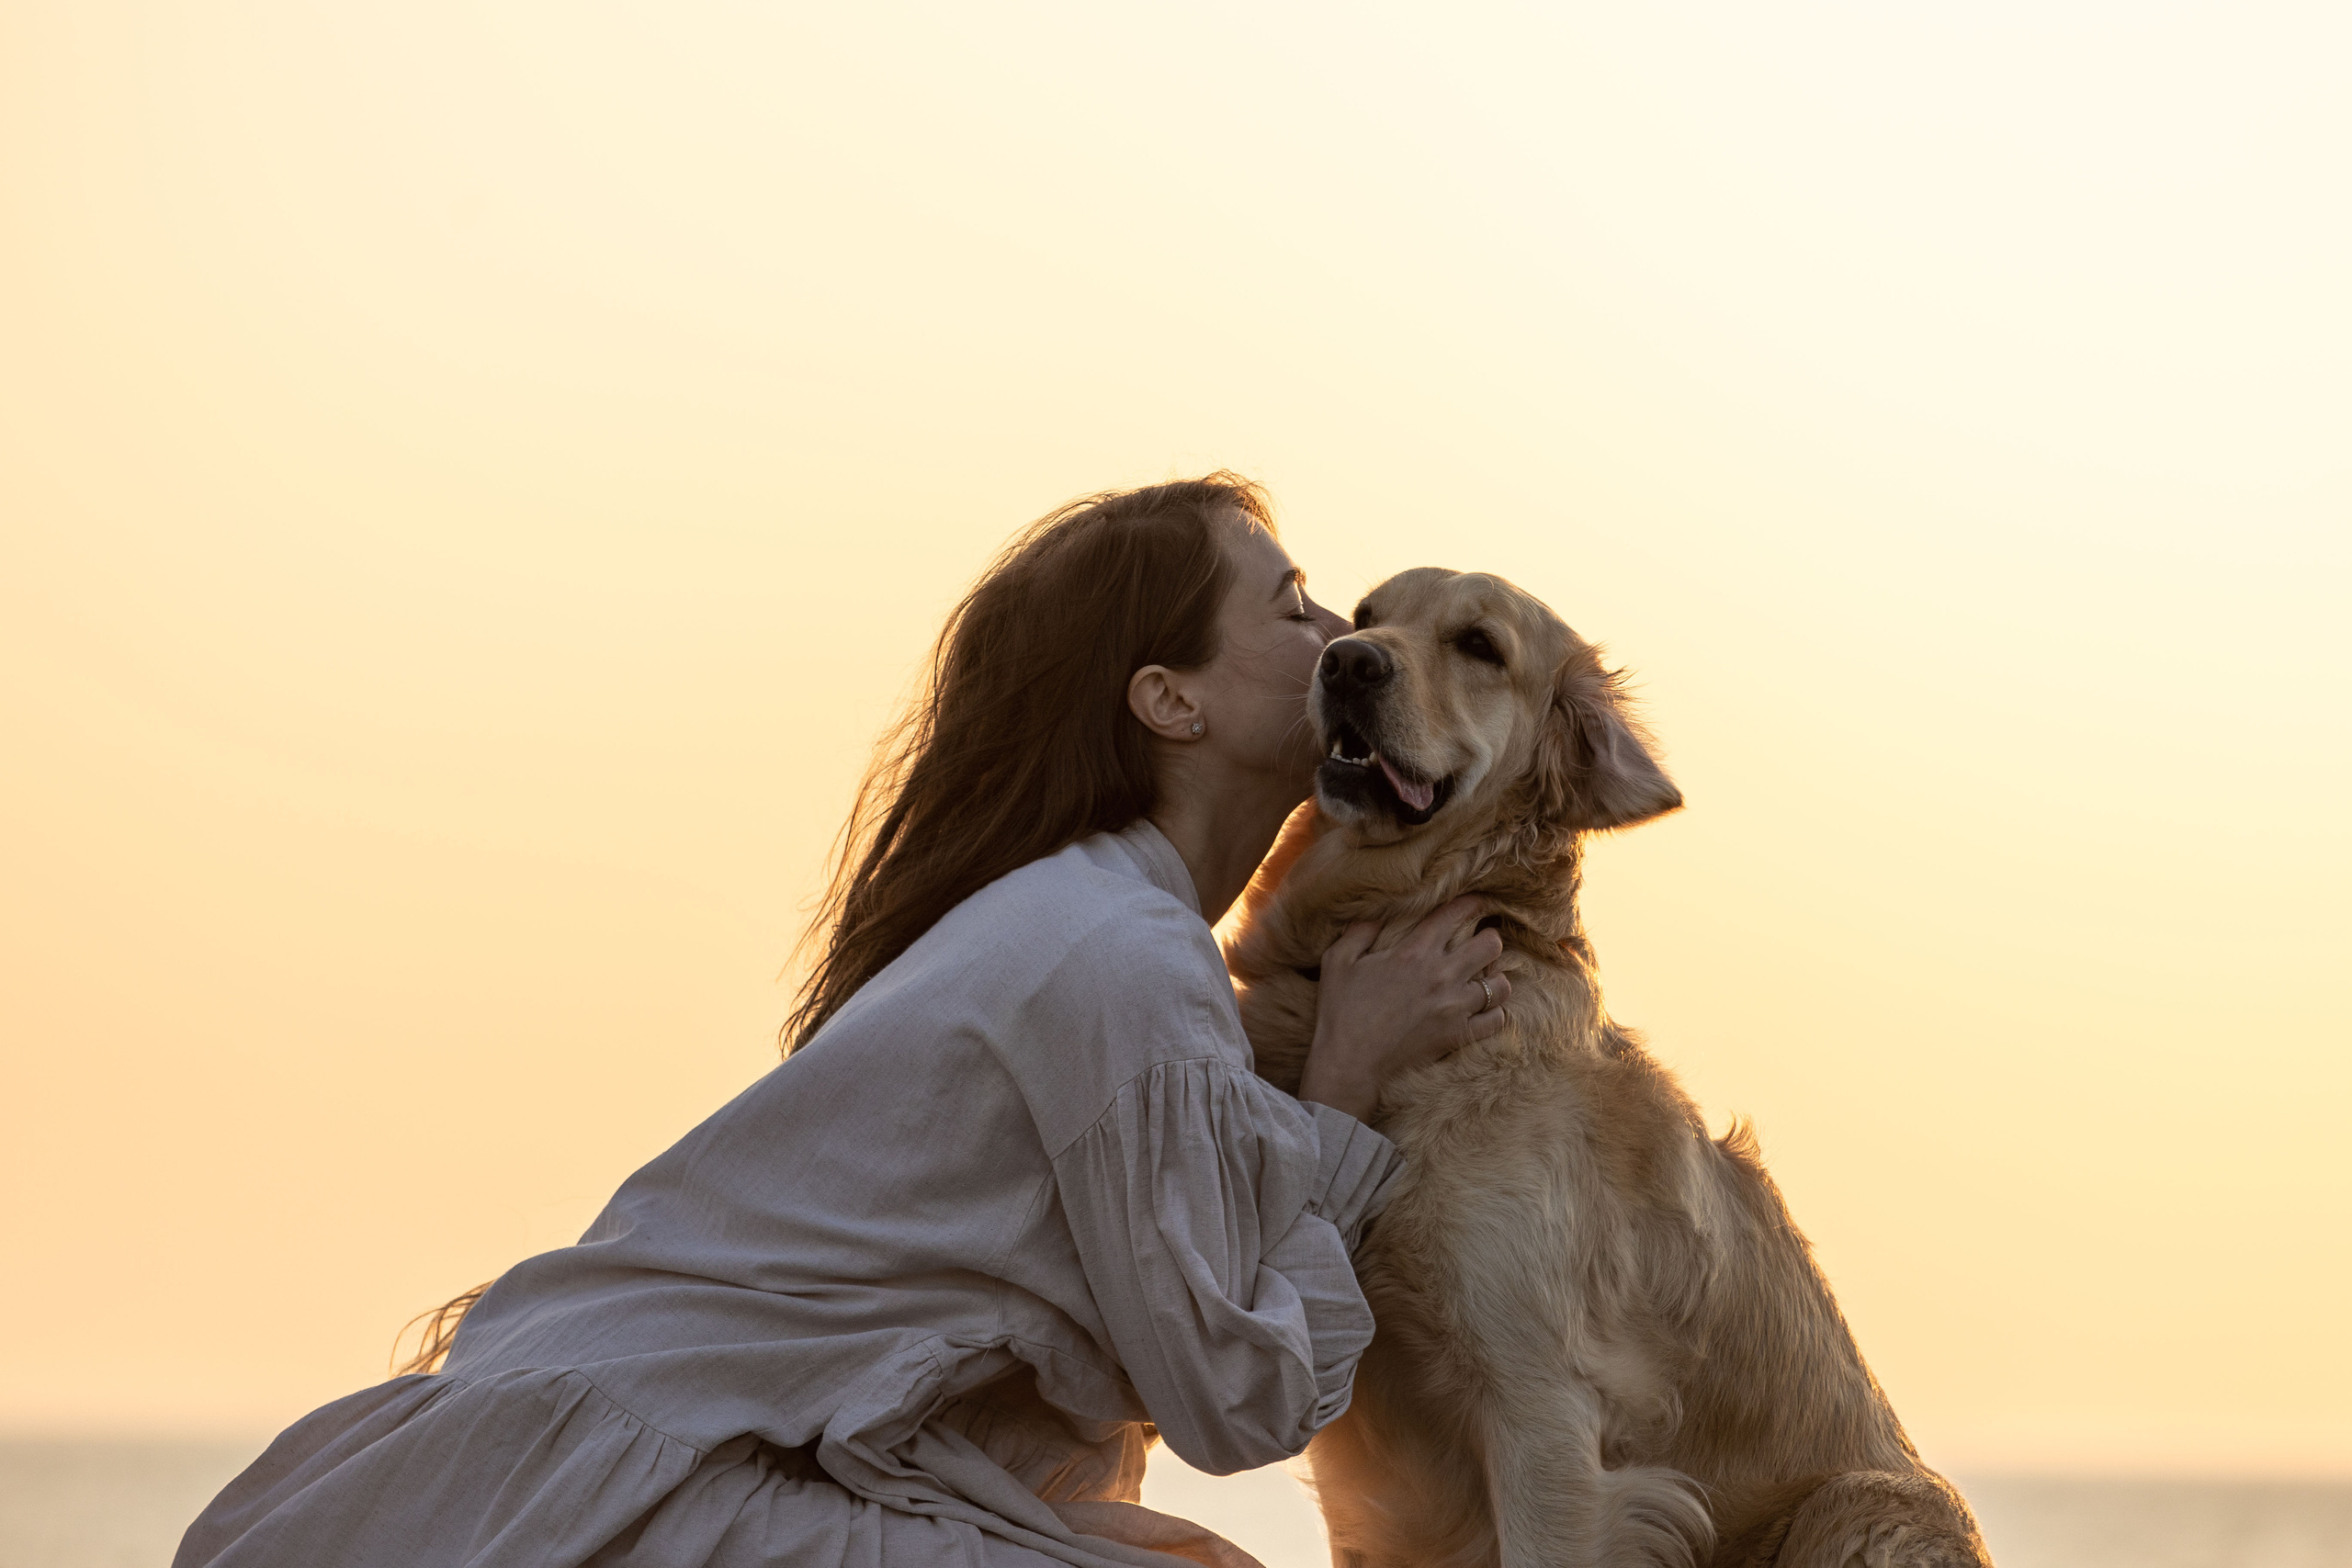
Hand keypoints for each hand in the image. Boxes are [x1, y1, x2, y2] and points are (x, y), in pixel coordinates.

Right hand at [1297, 895, 1510, 1121]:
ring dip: (1495, 978)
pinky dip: (1494, 1013)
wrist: (1349, 1063)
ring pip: (1501, 985)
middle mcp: (1441, 976)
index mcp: (1413, 952)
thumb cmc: (1341, 1011)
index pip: (1454, 915)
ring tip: (1485, 978)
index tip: (1475, 901)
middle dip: (1489, 940)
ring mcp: (1454, 1008)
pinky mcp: (1458, 1035)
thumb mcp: (1337, 961)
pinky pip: (1497, 1020)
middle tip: (1480, 943)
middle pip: (1491, 945)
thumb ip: (1360, 931)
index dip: (1470, 903)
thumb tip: (1377, 913)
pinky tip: (1483, 1009)